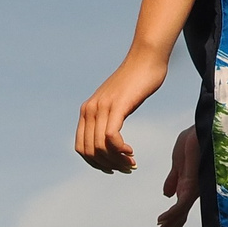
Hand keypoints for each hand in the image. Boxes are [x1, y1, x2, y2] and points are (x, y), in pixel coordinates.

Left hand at [76, 48, 168, 173]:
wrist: (146, 58)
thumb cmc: (136, 81)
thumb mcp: (116, 102)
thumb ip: (109, 117)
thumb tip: (110, 138)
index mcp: (87, 111)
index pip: (81, 148)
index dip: (96, 163)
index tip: (114, 167)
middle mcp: (90, 110)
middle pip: (90, 152)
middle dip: (108, 165)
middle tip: (126, 168)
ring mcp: (102, 108)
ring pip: (100, 147)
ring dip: (116, 161)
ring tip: (131, 163)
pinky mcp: (117, 106)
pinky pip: (111, 137)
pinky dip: (120, 150)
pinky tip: (131, 151)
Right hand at [147, 126, 199, 226]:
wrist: (206, 127)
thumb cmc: (196, 140)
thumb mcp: (179, 161)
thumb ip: (173, 179)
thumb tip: (166, 195)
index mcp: (188, 187)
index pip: (177, 211)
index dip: (168, 225)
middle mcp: (193, 192)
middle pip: (177, 218)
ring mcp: (194, 189)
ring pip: (178, 215)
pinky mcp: (193, 184)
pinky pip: (181, 204)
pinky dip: (169, 214)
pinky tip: (159, 221)